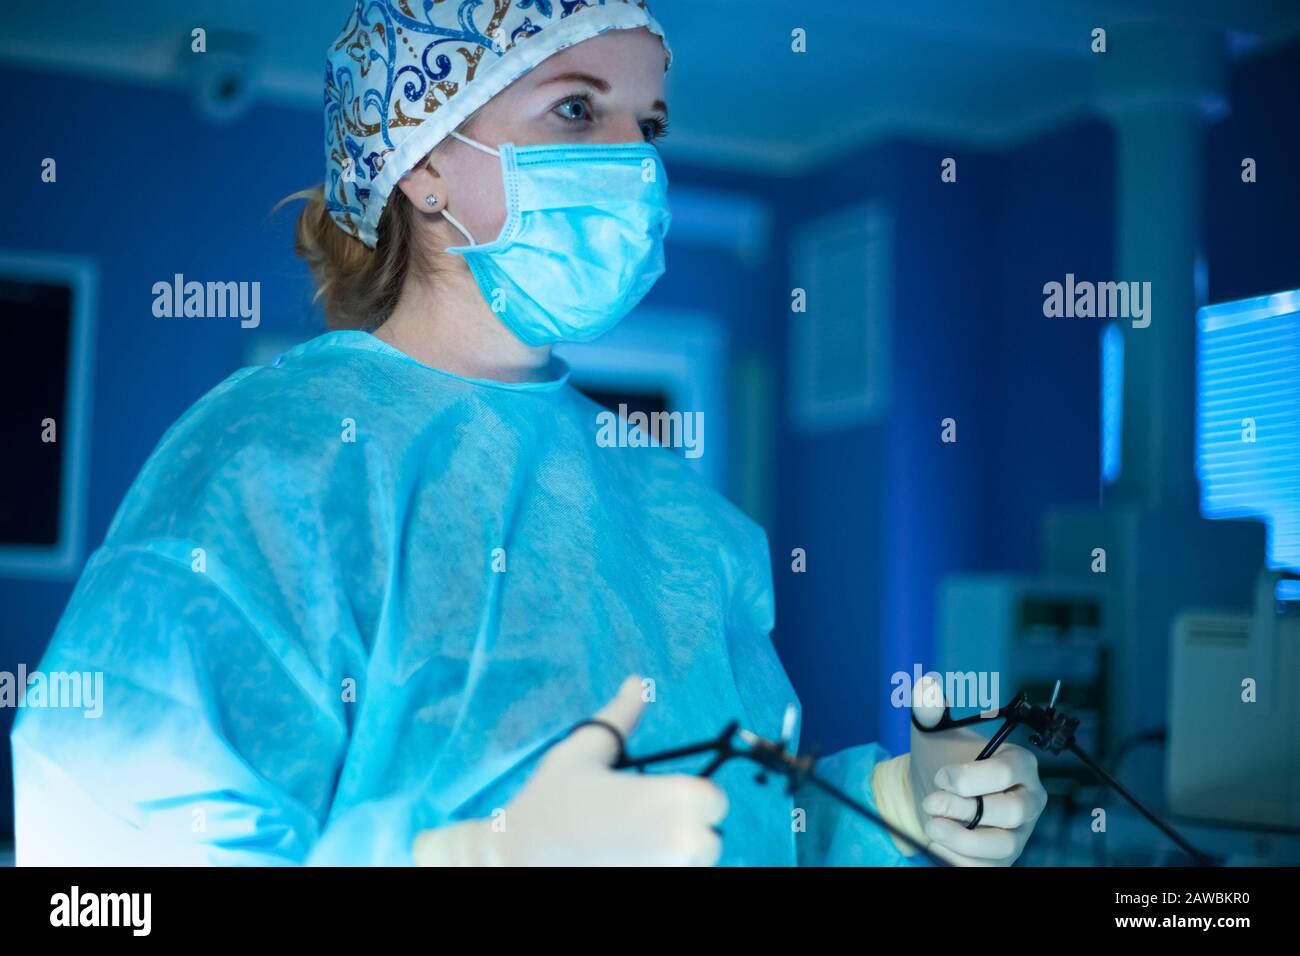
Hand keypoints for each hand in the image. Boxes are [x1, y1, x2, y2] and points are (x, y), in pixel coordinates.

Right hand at [413, 675, 727, 865]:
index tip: (660, 799)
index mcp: (677, 800)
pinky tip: (624, 862)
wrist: (513, 861)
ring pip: (693, 865)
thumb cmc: (550, 803)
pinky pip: (673, 879)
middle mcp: (685, 843)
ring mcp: (671, 875)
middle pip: (710, 839)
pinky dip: (657, 870)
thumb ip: (620, 716)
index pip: (717, 802)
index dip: (692, 799)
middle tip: (638, 825)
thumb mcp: (584, 751)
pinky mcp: (656, 891)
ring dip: (671, 856)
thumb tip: (637, 682)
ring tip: (628, 846)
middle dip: (682, 831)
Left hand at [906, 675, 1046, 865]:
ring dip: (962, 839)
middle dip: (967, 808)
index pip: (1010, 771)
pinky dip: (960, 860)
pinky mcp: (1002, 859)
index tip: (941, 776)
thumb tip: (926, 685)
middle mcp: (1028, 799)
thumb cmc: (942, 758)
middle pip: (1011, 811)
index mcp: (1019, 763)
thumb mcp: (932, 731)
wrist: (932, 792)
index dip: (973, 777)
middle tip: (931, 802)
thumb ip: (930, 707)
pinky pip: (989, 867)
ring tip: (930, 825)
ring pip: (1003, 845)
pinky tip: (935, 844)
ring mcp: (1019, 833)